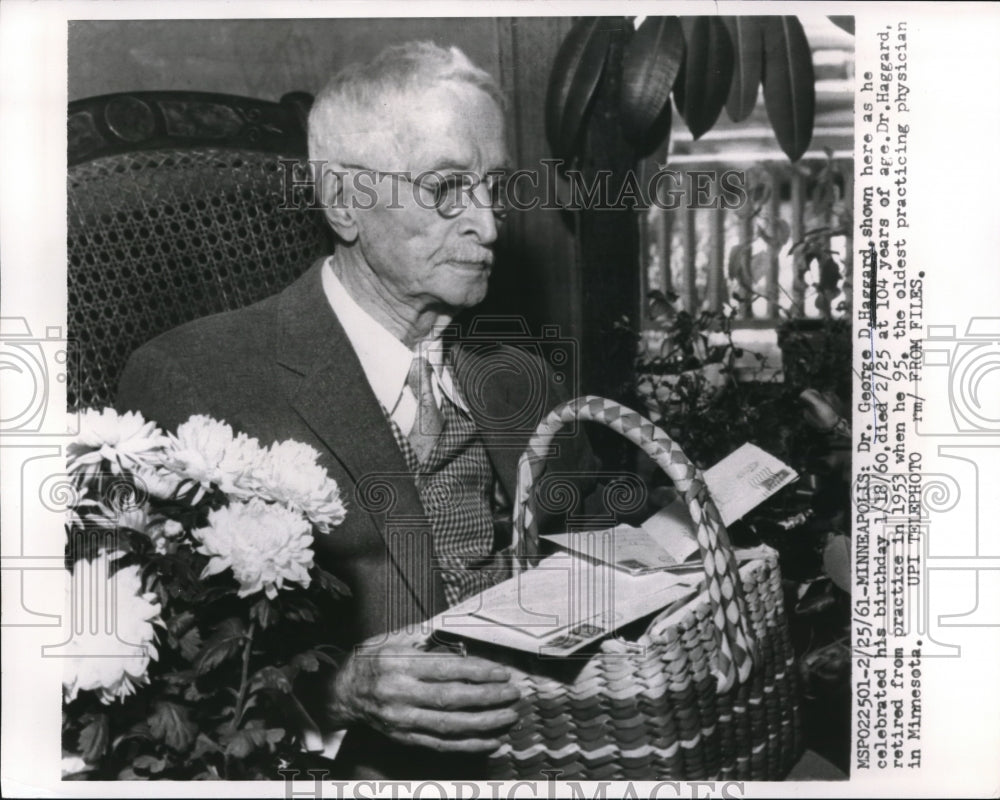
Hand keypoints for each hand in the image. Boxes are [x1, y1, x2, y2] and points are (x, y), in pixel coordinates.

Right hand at [326, 631, 520, 752]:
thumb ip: (424, 637)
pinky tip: (492, 740)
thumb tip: (458, 636)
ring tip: (509, 717)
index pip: (446, 670)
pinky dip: (469, 744)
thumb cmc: (371, 661)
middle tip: (512, 693)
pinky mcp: (405, 737)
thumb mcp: (392, 639)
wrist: (342, 693)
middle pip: (452, 700)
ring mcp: (404, 720)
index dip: (477, 672)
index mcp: (401, 666)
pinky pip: (442, 744)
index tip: (500, 672)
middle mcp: (402, 695)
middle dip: (487, 698)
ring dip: (485, 723)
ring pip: (450, 726)